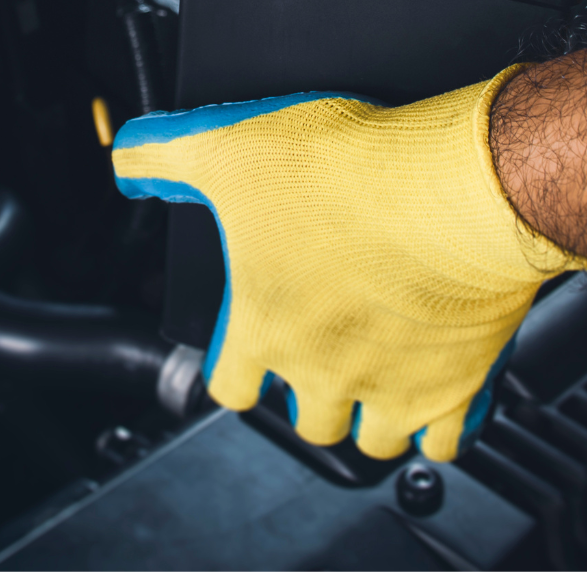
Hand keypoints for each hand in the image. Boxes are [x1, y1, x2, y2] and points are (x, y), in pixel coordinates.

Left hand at [111, 67, 586, 460]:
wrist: (458, 189)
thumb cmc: (351, 173)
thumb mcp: (232, 146)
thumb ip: (168, 155)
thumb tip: (128, 157)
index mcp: (264, 329)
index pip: (230, 385)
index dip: (238, 366)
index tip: (252, 348)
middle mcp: (323, 373)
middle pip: (306, 419)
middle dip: (309, 392)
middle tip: (324, 352)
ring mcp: (393, 388)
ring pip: (373, 438)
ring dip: (371, 416)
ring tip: (379, 379)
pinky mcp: (457, 387)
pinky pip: (446, 440)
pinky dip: (442, 426)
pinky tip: (442, 393)